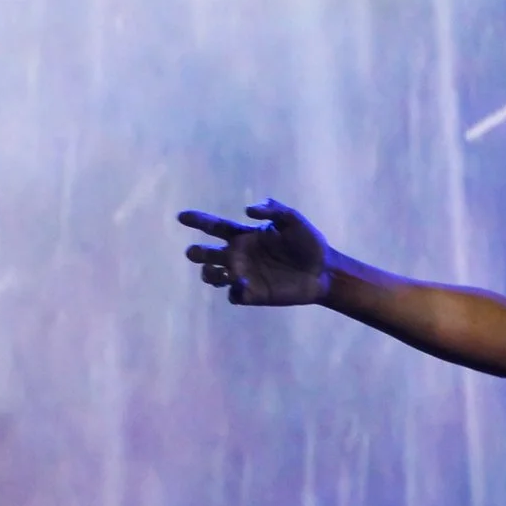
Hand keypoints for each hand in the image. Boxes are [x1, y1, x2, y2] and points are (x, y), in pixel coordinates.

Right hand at [176, 200, 331, 305]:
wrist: (323, 271)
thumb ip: (272, 209)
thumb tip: (247, 210)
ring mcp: (244, 276)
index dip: (198, 221)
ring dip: (209, 274)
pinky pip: (233, 295)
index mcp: (245, 236)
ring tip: (219, 271)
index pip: (215, 227)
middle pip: (208, 254)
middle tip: (193, 252)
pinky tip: (242, 284)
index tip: (181, 217)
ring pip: (212, 276)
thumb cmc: (308, 243)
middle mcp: (239, 256)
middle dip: (197, 253)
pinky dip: (233, 290)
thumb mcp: (293, 218)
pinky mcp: (253, 294)